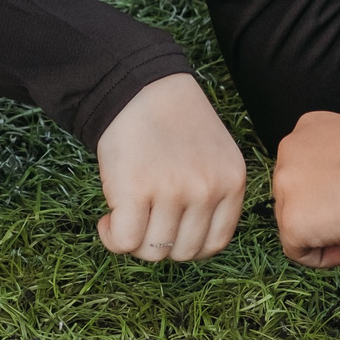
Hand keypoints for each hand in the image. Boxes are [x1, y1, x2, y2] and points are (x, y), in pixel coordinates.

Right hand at [94, 75, 245, 261]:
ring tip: (124, 216)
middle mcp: (207, 190)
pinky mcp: (136, 190)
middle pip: (184, 252)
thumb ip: (211, 194)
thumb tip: (183, 241)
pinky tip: (108, 220)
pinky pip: (125, 241)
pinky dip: (112, 238)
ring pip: (153, 251)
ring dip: (134, 242)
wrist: (140, 87)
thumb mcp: (214, 156)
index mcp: (232, 182)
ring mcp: (173, 191)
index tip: (169, 230)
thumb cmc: (173, 123)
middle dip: (160, 244)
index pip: (215, 243)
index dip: (187, 244)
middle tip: (143, 221)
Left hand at [271, 110, 339, 266]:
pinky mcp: (290, 221)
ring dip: (323, 233)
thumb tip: (339, 194)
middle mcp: (288, 150)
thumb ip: (339, 164)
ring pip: (293, 222)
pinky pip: (297, 251)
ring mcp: (285, 186)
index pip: (305, 168)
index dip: (328, 190)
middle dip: (322, 212)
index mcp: (307, 127)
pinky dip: (322, 257)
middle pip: (294, 194)